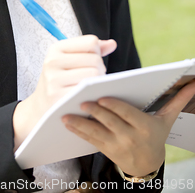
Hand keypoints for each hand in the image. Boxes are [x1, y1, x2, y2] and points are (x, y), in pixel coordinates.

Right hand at [13, 35, 116, 149]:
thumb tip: (112, 44)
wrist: (40, 108)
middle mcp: (53, 61)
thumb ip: (92, 50)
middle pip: (95, 59)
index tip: (90, 62)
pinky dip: (92, 94)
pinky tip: (86, 97)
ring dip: (97, 83)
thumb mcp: (70, 60)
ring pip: (94, 74)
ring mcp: (55, 79)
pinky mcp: (59, 97)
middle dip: (99, 70)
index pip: (91, 42)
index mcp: (56, 48)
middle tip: (91, 79)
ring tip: (88, 87)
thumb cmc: (60, 81)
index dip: (97, 52)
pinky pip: (88, 92)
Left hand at [62, 80, 194, 176]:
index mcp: (144, 126)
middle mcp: (130, 138)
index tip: (102, 97)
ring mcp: (117, 146)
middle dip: (95, 112)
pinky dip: (78, 132)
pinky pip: (90, 141)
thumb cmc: (156, 134)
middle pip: (110, 123)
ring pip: (96, 134)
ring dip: (80, 124)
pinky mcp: (106, 151)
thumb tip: (194, 83)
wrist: (148, 164)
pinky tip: (67, 122)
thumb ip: (178, 100)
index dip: (114, 107)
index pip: (127, 114)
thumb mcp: (166, 119)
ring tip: (66, 115)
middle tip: (81, 101)